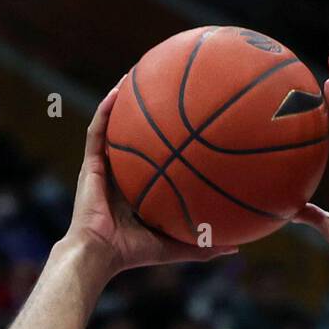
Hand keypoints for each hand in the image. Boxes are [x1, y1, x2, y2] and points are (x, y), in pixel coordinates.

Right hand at [65, 83, 238, 276]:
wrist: (101, 253)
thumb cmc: (135, 253)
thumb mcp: (177, 245)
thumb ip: (204, 245)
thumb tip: (237, 247)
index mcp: (139, 188)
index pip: (154, 158)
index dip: (167, 141)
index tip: (187, 123)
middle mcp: (122, 174)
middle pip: (135, 136)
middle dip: (146, 112)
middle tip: (164, 89)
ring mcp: (105, 167)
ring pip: (113, 126)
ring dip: (122, 100)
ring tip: (135, 74)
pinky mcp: (91, 165)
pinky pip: (97, 131)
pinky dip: (106, 110)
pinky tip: (117, 91)